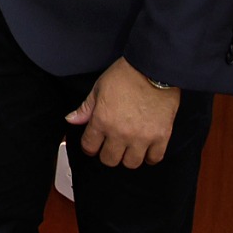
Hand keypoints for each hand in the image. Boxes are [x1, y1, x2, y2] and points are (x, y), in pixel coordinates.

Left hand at [65, 56, 180, 167]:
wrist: (154, 69)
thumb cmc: (126, 75)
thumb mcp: (99, 88)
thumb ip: (85, 108)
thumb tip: (71, 120)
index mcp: (102, 121)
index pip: (89, 147)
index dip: (89, 146)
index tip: (93, 144)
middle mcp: (120, 133)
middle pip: (109, 159)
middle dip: (107, 154)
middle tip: (110, 145)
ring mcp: (142, 137)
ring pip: (131, 163)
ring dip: (127, 157)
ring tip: (128, 147)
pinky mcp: (161, 137)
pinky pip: (154, 159)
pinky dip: (149, 157)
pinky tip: (146, 149)